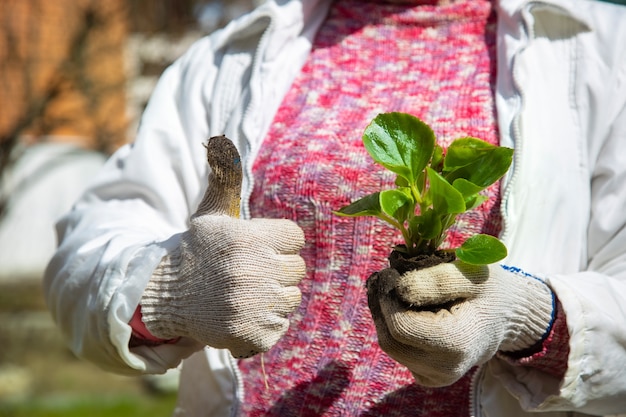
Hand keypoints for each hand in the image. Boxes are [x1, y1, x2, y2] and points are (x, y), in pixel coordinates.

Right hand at [140, 136, 305, 357]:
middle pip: (297, 269)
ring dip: (272, 297)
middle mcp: (253, 270)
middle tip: (247, 272)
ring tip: (242, 293)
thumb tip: (221, 141)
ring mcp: (253, 305)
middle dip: (276, 269)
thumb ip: (225, 180)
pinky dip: (265, 324)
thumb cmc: (198, 251)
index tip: (255, 247)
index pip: (295, 238)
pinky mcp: (253, 334)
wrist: (167, 296)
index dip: (277, 242)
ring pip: (291, 298)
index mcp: (250, 237)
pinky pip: (280, 325)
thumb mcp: (211, 213)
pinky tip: (241, 315)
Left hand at [367, 261, 554, 386]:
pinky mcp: (426, 376)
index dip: (387, 297)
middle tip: (383, 275)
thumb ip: (435, 279)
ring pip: (389, 345)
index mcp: (457, 343)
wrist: (505, 316)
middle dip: (381, 305)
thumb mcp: (469, 273)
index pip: (401, 326)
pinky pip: (397, 350)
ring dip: (384, 314)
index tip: (387, 272)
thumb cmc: (487, 290)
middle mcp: (445, 369)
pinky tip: (404, 307)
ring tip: (392, 287)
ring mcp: (434, 377)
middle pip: (390, 339)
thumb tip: (398, 288)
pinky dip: (393, 326)